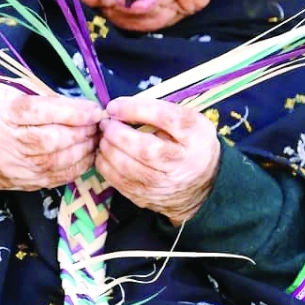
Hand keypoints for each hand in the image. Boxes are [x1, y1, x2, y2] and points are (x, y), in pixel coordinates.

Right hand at [0, 84, 102, 206]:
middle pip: (51, 140)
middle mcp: (7, 142)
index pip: (40, 112)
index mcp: (1, 113)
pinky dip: (76, 167)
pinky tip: (87, 155)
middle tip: (100, 124)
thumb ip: (35, 95)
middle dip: (82, 132)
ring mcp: (15, 166)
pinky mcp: (23, 182)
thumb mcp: (2, 92)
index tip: (93, 109)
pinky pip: (55, 177)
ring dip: (84, 150)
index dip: (71, 112)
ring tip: (96, 137)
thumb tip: (73, 103)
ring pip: (56, 161)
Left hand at [95, 96, 220, 224]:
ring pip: (130, 168)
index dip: (136, 109)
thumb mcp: (187, 121)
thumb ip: (160, 112)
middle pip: (145, 149)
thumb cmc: (188, 144)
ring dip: (109, 150)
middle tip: (106, 124)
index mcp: (195, 135)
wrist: (200, 185)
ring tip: (104, 137)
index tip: (115, 106)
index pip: (166, 118)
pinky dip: (106, 166)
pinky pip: (120, 182)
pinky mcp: (148, 198)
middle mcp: (182, 162)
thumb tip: (121, 108)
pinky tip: (104, 154)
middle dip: (118, 134)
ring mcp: (165, 185)